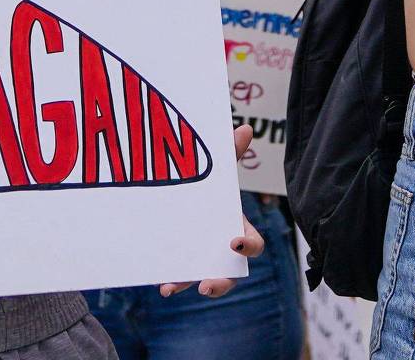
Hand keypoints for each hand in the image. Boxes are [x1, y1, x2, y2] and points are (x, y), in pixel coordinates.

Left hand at [160, 126, 266, 297]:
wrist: (185, 197)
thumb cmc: (211, 188)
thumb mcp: (219, 172)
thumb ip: (230, 153)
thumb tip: (244, 128)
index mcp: (237, 228)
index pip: (253, 243)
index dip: (248, 246)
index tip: (233, 243)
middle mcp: (222, 249)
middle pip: (230, 273)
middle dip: (220, 282)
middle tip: (206, 286)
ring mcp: (203, 258)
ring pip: (203, 279)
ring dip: (188, 284)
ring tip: (170, 287)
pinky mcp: (183, 262)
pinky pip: (180, 276)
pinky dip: (172, 281)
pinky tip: (161, 283)